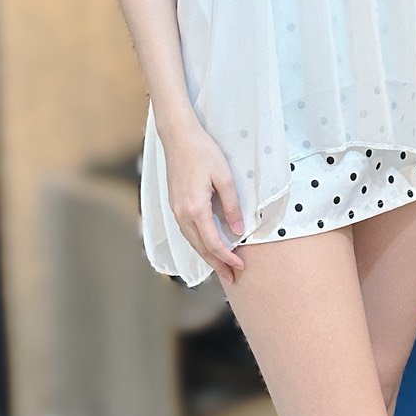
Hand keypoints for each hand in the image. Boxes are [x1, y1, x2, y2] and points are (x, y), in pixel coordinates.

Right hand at [163, 123, 247, 285]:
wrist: (178, 136)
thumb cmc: (203, 152)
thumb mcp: (224, 177)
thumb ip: (232, 206)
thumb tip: (238, 231)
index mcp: (195, 209)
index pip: (213, 243)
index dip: (227, 258)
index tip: (241, 266)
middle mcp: (182, 214)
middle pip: (200, 248)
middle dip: (217, 265)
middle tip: (232, 279)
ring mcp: (175, 210)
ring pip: (192, 242)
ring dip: (207, 257)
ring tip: (222, 268)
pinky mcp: (174, 205)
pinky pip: (187, 232)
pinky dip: (198, 244)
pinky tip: (207, 247)